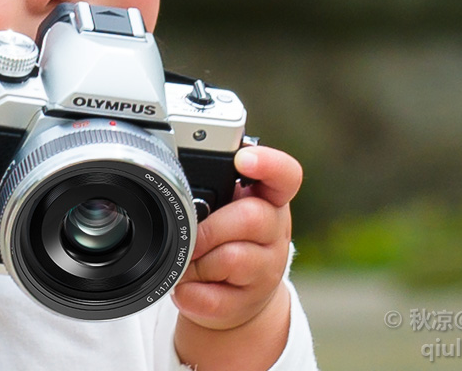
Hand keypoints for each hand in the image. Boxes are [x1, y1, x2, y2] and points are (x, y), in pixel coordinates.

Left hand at [172, 145, 301, 369]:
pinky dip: (190, 293)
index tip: (243, 159)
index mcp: (269, 197)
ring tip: (188, 261)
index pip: (285, 175)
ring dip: (198, 262)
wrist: (237, 293)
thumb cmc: (227, 237)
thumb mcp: (226, 204)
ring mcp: (267, 269)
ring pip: (232, 259)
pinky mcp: (248, 303)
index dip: (268, 164)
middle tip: (192, 234)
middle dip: (210, 228)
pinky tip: (187, 286)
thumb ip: (212, 184)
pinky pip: (213, 298)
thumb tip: (177, 176)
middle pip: (251, 218)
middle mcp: (275, 231)